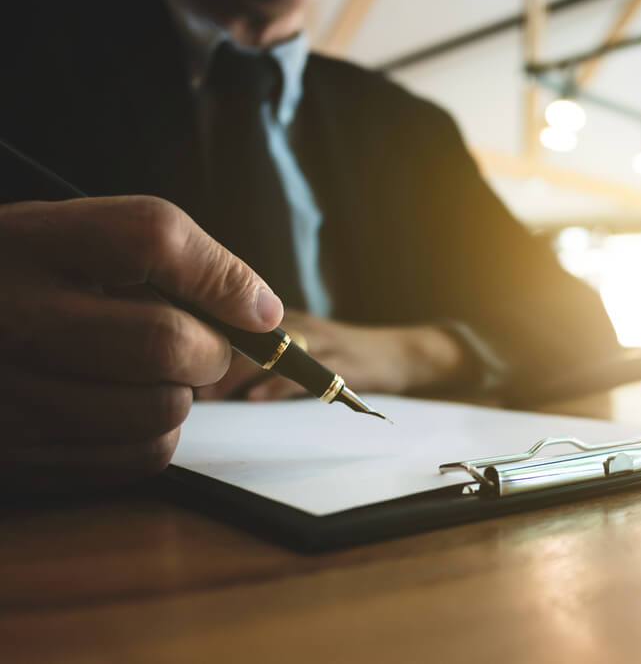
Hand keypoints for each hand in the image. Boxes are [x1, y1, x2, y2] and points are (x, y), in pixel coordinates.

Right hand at [0, 197, 282, 492]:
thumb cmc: (21, 287)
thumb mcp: (68, 240)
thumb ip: (164, 255)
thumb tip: (263, 312)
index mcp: (28, 243)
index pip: (151, 237)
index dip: (222, 275)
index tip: (256, 309)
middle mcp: (14, 318)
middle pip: (166, 342)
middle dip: (209, 348)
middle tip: (198, 345)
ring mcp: (12, 398)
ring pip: (164, 408)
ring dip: (181, 394)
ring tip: (144, 375)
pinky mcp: (21, 458)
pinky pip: (140, 456)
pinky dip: (155, 435)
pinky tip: (123, 408)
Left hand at [197, 309, 473, 401]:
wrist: (399, 353)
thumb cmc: (338, 356)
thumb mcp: (295, 346)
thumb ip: (253, 356)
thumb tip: (198, 379)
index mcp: (277, 318)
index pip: (228, 317)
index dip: (195, 335)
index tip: (164, 359)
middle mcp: (294, 323)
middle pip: (243, 333)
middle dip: (206, 357)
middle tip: (174, 383)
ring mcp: (320, 340)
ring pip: (270, 351)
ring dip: (234, 373)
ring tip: (205, 396)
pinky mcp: (343, 361)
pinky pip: (306, 372)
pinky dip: (278, 385)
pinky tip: (254, 399)